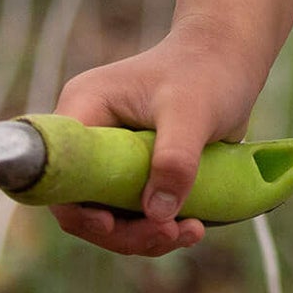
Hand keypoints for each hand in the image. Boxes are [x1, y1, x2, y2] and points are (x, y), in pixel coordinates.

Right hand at [48, 18, 265, 257]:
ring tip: (193, 231)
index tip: (113, 224)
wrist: (232, 58)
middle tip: (170, 234)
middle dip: (124, 230)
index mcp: (85, 110)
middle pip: (84, 204)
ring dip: (147, 234)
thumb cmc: (208, 71)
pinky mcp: (137, 170)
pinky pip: (136, 211)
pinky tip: (195, 225)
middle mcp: (91, 136)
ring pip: (112, 215)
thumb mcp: (193, 110)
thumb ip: (175, 158)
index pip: (61, 172)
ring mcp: (112, 156)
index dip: (79, 208)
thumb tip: (158, 213)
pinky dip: (161, 225)